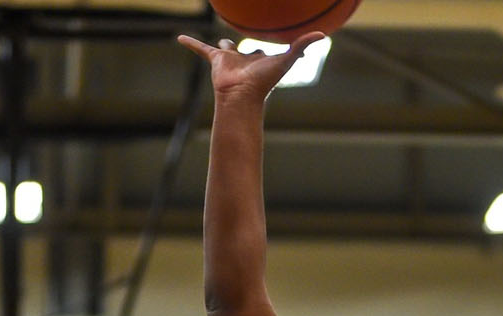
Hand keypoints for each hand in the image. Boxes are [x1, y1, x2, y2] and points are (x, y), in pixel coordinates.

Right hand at [177, 33, 325, 99]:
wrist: (240, 94)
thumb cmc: (263, 81)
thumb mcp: (284, 59)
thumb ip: (301, 46)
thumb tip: (323, 35)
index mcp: (260, 61)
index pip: (267, 53)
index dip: (276, 50)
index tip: (290, 47)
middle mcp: (245, 61)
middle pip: (246, 51)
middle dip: (248, 50)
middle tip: (251, 45)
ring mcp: (229, 61)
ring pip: (226, 49)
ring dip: (223, 48)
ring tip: (221, 48)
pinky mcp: (215, 61)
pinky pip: (200, 49)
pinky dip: (191, 44)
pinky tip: (179, 38)